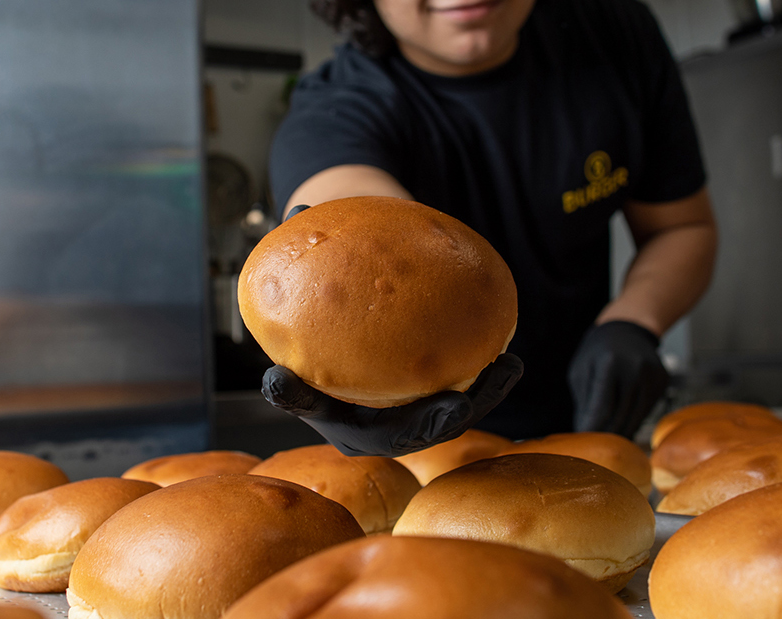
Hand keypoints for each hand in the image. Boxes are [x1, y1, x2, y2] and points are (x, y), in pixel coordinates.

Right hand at [261, 353, 523, 455]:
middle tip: (496, 377)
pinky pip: (462, 383)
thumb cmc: (309, 382)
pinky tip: (501, 343)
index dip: (433, 424)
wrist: (326, 371)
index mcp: (368, 439)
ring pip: (460, 406)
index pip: (405, 437)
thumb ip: (289, 393)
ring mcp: (418, 416)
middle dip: (471, 408)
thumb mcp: (297, 392)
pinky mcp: (433, 396)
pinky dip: (482, 370)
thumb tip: (271, 381)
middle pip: (440, 426)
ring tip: (510, 364)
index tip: (458, 404)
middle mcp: (398, 434)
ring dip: (488, 390)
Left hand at [568, 320, 669, 435]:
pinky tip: (622, 422)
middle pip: (620, 417)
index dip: (592, 429)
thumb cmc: (597, 352)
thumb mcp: (582, 370)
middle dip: (605, 435)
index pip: (601, 408)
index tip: (584, 443)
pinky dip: (632, 420)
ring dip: (620, 432)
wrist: (628, 328)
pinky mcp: (662, 382)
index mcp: (610, 363)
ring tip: (607, 438)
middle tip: (595, 446)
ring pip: (635, 419)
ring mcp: (652, 376)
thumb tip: (585, 433)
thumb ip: (584, 402)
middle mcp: (635, 370)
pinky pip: (646, 411)